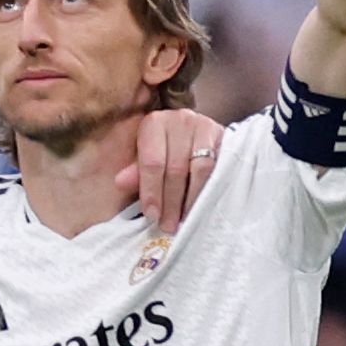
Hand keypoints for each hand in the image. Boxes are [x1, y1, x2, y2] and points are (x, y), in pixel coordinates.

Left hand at [116, 108, 223, 232]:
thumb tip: (121, 183)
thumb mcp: (145, 155)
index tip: (152, 214)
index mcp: (155, 123)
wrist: (194, 129)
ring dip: (192, 199)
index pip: (152, 162)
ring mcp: (205, 127)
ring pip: (201, 169)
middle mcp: (180, 120)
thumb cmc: (164, 146)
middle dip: (171, 201)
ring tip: (185, 220)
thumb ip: (137, 171)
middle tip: (168, 224)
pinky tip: (203, 206)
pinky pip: (220, 168)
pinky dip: (210, 190)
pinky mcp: (225, 137)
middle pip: (176, 167)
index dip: (151, 190)